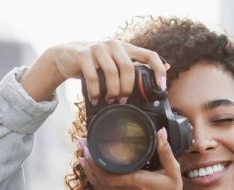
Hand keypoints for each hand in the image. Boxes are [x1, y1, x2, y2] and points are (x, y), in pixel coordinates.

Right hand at [20, 40, 168, 102]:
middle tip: (123, 100)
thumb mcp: (117, 61)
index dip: (158, 70)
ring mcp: (98, 49)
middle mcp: (114, 45)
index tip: (161, 87)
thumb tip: (166, 67)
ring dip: (112, 91)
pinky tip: (95, 99)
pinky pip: (93, 77)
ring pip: (112, 72)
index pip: (149, 55)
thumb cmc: (96, 62)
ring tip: (110, 100)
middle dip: (127, 88)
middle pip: (128, 68)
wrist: (67, 56)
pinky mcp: (83, 55)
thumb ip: (137, 64)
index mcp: (126, 48)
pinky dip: (96, 92)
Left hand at [78, 127, 193, 189]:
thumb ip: (165, 151)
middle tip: (82, 143)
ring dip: (88, 169)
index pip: (106, 172)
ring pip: (97, 184)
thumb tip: (161, 132)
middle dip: (87, 159)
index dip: (94, 159)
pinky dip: (93, 180)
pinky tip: (90, 171)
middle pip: (97, 176)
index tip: (89, 144)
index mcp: (134, 182)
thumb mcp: (173, 171)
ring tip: (81, 154)